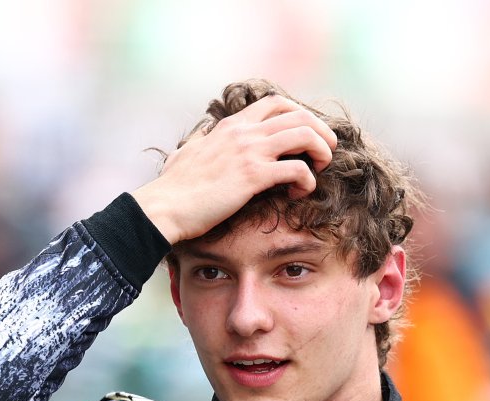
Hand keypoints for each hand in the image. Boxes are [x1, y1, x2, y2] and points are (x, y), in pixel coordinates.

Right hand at [131, 95, 337, 244]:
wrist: (164, 207)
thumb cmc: (173, 187)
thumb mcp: (187, 151)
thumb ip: (201, 139)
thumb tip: (203, 134)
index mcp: (232, 126)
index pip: (276, 103)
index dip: (300, 115)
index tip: (306, 136)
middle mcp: (243, 132)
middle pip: (299, 115)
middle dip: (321, 132)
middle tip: (325, 153)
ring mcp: (249, 152)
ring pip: (305, 135)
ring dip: (321, 151)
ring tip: (318, 169)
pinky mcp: (253, 176)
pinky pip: (297, 169)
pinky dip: (307, 180)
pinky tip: (298, 193)